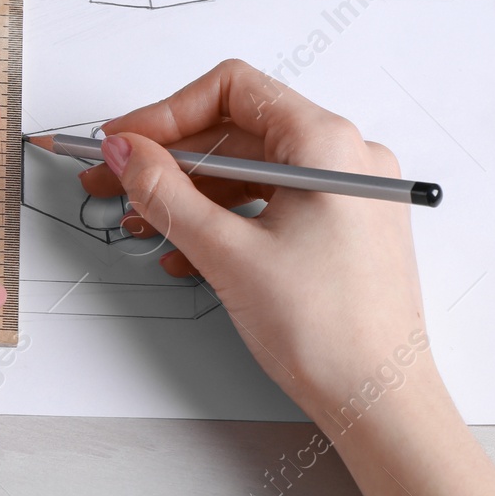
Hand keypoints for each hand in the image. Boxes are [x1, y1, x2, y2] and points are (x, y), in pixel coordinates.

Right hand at [80, 59, 431, 420]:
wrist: (380, 405)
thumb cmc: (331, 333)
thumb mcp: (227, 253)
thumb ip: (165, 192)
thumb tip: (126, 150)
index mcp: (328, 144)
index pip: (232, 90)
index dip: (166, 112)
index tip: (124, 140)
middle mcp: (345, 157)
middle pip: (236, 131)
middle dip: (168, 159)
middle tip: (113, 178)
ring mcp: (346, 194)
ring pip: (249, 171)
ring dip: (189, 194)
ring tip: (142, 221)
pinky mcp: (340, 227)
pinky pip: (270, 203)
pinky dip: (223, 220)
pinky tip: (185, 250)